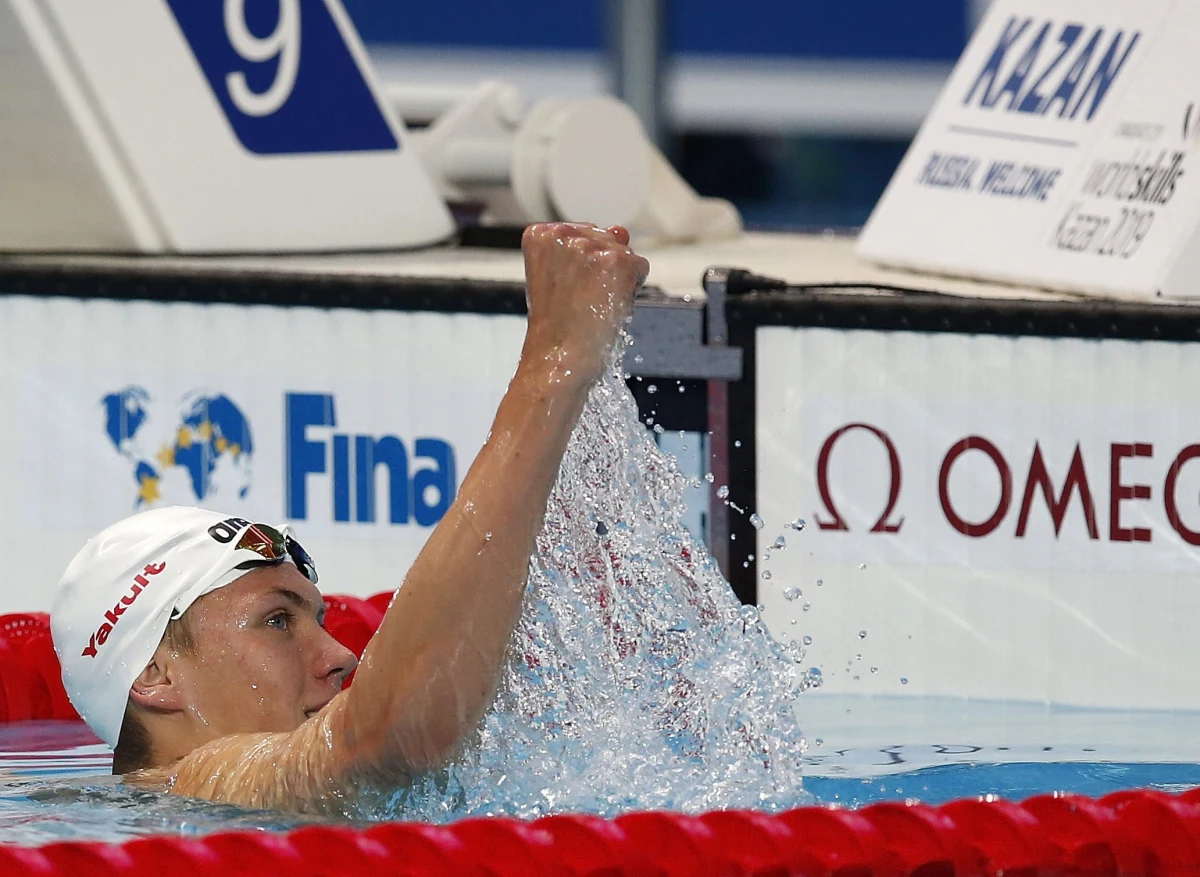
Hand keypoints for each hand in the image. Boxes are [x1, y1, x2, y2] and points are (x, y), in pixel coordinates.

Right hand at [519, 222, 649, 381]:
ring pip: (624, 254)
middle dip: (601, 271)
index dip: (581, 267)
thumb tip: (621, 231)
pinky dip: (631, 290)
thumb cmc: (558, 328)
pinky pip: (640, 267)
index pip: (582, 234)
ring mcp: (589, 247)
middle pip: (605, 241)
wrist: (559, 359)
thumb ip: (587, 248)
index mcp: (541, 234)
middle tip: (579, 302)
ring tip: (591, 305)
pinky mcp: (616, 262)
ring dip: (617, 281)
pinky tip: (607, 306)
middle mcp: (563, 234)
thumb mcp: (561, 277)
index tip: (565, 290)